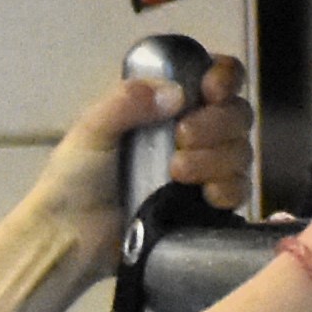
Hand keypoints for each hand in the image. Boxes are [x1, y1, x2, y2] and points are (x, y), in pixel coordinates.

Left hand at [16, 58, 252, 282]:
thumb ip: (127, 102)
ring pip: (240, 151)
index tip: (210, 91)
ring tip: (176, 171)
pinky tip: (205, 194)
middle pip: (237, 113)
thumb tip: (175, 94)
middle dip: (216, 123)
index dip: (224, 78)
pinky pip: (239, 190)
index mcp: (164, 104)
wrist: (70, 235)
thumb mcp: (91, 128)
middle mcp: (190, 132)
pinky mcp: (205, 206)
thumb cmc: (73, 177)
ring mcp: (201, 169)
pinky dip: (228, 188)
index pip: (215, 76)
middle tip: (181, 137)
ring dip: (216, 157)